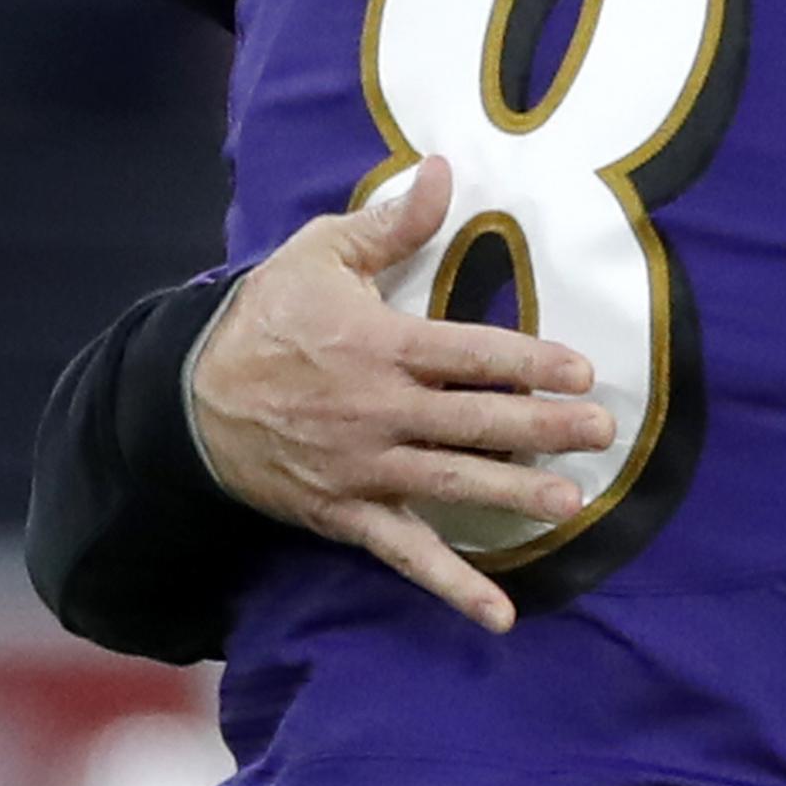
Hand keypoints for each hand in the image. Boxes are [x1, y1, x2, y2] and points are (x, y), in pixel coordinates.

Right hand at [189, 156, 616, 632]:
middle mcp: (379, 411)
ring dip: (513, 494)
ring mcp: (364, 469)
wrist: (183, 399)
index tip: (582, 371)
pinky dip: (453, 587)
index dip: (529, 362)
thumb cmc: (264, 317)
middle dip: (542, 427)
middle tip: (601, 434)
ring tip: (571, 503)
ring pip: (452, 484)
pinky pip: (406, 556)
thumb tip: (446, 171)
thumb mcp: (319, 253)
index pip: (470, 354)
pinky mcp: (346, 515)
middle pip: (474, 421)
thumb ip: (391, 223)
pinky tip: (500, 614)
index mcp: (379, 345)